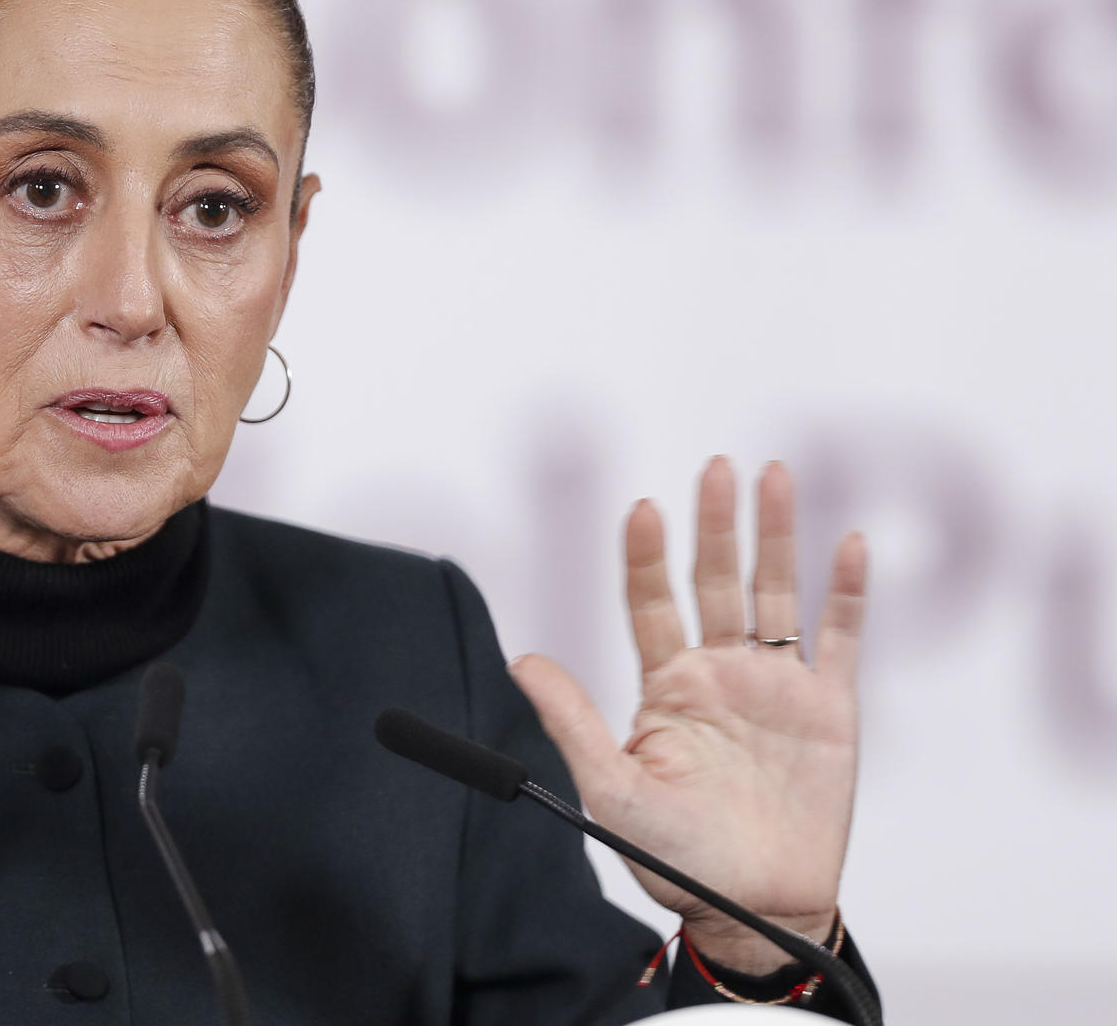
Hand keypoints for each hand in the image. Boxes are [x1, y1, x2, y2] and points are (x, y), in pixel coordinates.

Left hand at [508, 458, 866, 974]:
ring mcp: (777, 687)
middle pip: (715, 581)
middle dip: (715, 524)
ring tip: (773, 474)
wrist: (752, 907)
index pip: (652, 603)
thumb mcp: (611, 789)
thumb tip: (522, 661)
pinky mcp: (830, 709)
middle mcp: (721, 673)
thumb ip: (572, 720)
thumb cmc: (677, 858)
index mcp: (669, 686)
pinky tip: (851, 542)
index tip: (641, 509)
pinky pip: (840, 637)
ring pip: (776, 591)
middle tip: (715, 467)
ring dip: (776, 535)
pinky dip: (848, 591)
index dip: (647, 557)